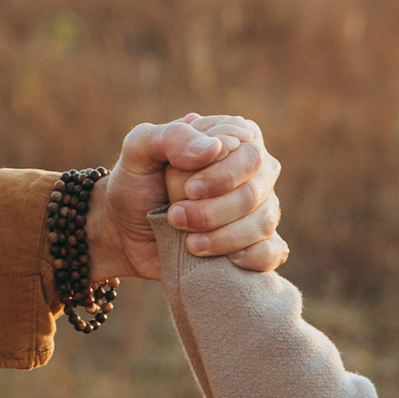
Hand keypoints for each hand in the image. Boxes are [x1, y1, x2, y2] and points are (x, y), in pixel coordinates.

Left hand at [89, 113, 286, 279]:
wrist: (124, 233)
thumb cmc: (135, 184)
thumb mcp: (138, 150)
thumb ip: (171, 137)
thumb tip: (216, 147)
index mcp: (233, 139)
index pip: (250, 155)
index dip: (222, 177)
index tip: (186, 190)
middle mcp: (253, 172)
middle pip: (257, 193)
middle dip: (214, 212)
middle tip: (175, 217)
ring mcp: (258, 208)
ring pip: (264, 223)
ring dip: (224, 237)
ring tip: (189, 243)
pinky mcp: (255, 243)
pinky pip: (274, 251)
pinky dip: (255, 258)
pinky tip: (228, 260)